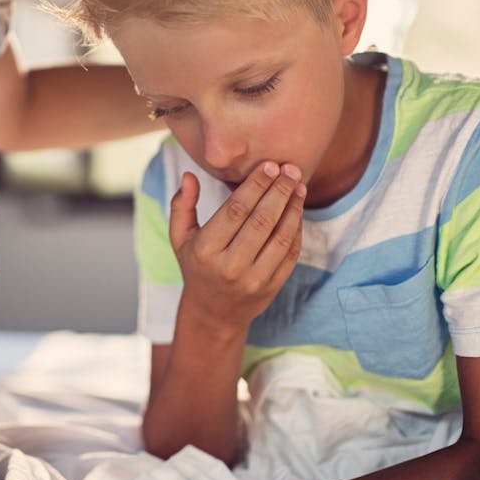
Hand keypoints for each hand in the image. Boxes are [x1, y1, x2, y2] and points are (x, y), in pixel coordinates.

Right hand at [169, 162, 305, 333]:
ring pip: (280, 236)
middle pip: (261, 221)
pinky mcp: (272, 287)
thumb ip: (181, 205)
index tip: (270, 165)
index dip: (255, 185)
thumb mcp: (180, 238)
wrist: (213, 313)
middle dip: (279, 191)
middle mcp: (230, 266)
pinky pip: (290, 253)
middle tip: (291, 168)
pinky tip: (297, 209)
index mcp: (205, 250)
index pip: (235, 211)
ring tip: (299, 185)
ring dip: (293, 207)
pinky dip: (297, 228)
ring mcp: (254, 279)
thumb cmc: (196, 266)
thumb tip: (190, 176)